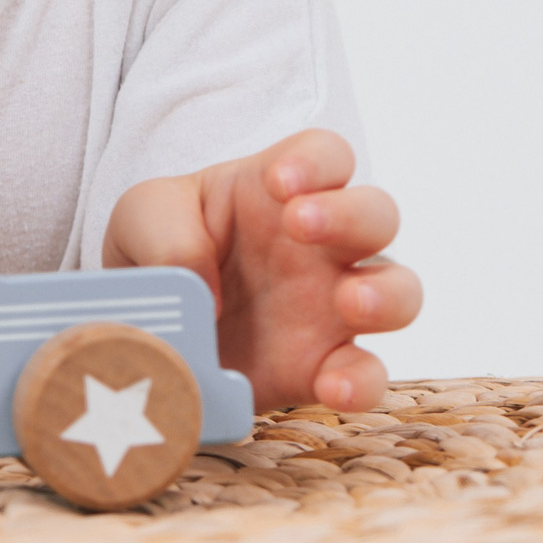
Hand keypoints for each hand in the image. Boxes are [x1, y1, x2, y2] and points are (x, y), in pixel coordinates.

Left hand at [102, 130, 420, 412]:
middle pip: (378, 213)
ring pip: (400, 290)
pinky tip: (332, 386)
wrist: (145, 332)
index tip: (280, 183)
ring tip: (349, 303)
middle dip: (352, 215)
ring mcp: (330, 307)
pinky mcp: (322, 367)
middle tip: (300, 226)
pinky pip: (367, 374)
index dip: (317, 162)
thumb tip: (203, 287)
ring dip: (386, 294)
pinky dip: (361, 382)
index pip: (327, 155)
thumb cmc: (158, 252)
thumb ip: (166, 233)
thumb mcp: (141, 221)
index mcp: (280, 193)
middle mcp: (320, 245)